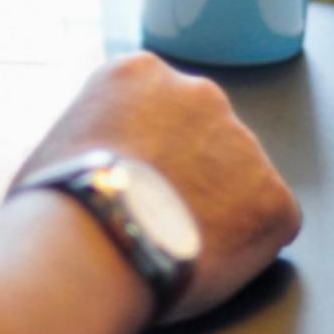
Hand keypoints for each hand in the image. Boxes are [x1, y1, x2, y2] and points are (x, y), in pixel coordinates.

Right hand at [12, 53, 300, 322]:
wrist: (89, 247)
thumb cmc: (57, 203)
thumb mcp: (57, 142)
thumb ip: (95, 135)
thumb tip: (97, 161)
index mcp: (139, 72)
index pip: (156, 105)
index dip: (144, 148)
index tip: (132, 176)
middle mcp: (200, 92)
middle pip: (202, 132)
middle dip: (187, 168)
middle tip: (155, 211)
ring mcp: (244, 144)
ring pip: (237, 176)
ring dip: (215, 204)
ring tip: (173, 242)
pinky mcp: (275, 199)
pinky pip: (267, 222)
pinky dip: (243, 245)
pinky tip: (200, 261)